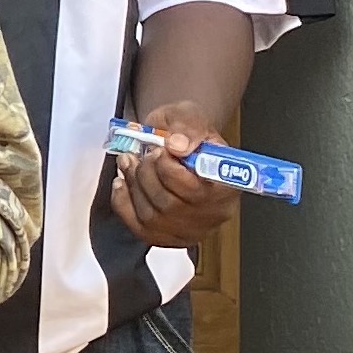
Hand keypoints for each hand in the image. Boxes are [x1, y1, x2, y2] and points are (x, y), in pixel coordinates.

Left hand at [111, 99, 243, 250]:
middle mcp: (212, 214)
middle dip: (146, 175)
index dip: (170, 170)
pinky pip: (135, 225)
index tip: (159, 150)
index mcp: (229, 185)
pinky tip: (123, 182)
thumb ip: (188, 126)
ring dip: (132, 184)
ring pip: (151, 215)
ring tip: (128, 162)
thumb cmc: (187, 134)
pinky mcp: (164, 237)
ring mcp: (188, 230)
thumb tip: (176, 145)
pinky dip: (122, 201)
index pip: (197, 190)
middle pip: (170, 205)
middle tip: (140, 155)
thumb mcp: (191, 116)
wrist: (178, 145)